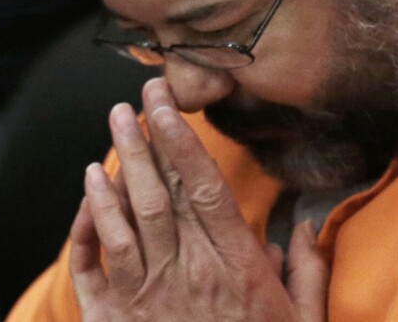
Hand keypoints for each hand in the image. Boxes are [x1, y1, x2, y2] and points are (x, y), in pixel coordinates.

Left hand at [69, 78, 328, 321]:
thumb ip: (307, 277)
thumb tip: (302, 230)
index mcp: (237, 270)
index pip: (207, 190)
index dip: (184, 142)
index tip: (170, 105)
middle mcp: (190, 274)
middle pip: (163, 194)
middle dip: (147, 140)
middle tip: (135, 97)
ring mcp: (148, 296)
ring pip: (127, 219)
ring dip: (118, 169)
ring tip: (113, 127)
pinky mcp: (118, 318)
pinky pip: (98, 263)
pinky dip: (91, 222)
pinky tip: (91, 188)